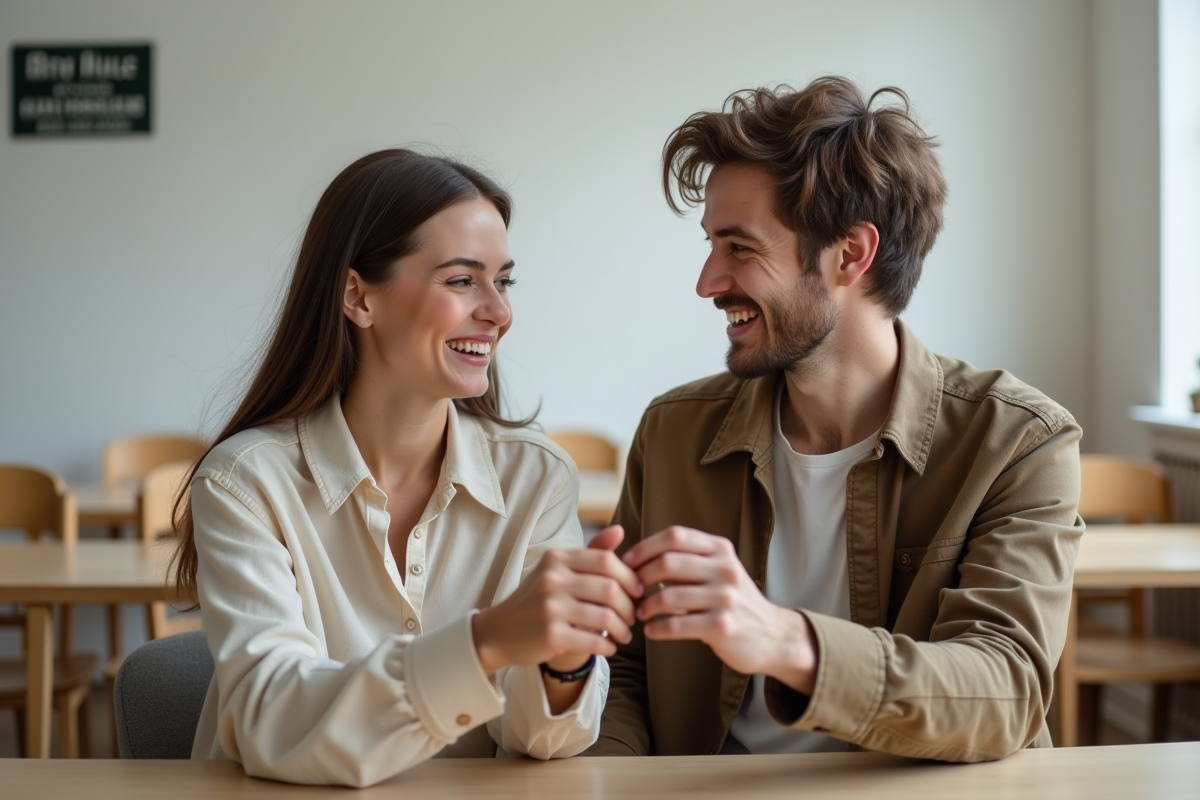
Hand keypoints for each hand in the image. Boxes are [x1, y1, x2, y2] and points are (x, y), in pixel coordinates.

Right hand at [472, 525, 642, 676]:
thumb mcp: (558, 570)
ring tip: (624, 634)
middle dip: (630, 606)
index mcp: (557, 558)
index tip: (638, 591)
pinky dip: (608, 646)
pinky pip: (594, 640)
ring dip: (623, 629)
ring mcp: (550, 607)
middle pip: (611, 589)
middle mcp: (552, 578)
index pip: (607, 561)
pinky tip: (610, 647)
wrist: (499, 631)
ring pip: (606, 617)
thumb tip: (620, 530)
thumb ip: (591, 552)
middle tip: (633, 617)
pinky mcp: (551, 634)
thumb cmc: (537, 599)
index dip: (630, 577)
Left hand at [624, 525, 817, 693]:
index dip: (645, 547)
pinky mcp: (723, 626)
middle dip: (641, 577)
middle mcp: (725, 569)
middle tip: (630, 590)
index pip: (674, 536)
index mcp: (720, 549)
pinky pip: (677, 625)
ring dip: (646, 606)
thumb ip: (687, 561)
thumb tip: (639, 557)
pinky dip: (658, 629)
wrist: (770, 635)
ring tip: (639, 613)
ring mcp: (726, 598)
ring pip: (669, 596)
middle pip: (668, 563)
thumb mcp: (717, 571)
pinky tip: (652, 632)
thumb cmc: (732, 601)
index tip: (627, 562)